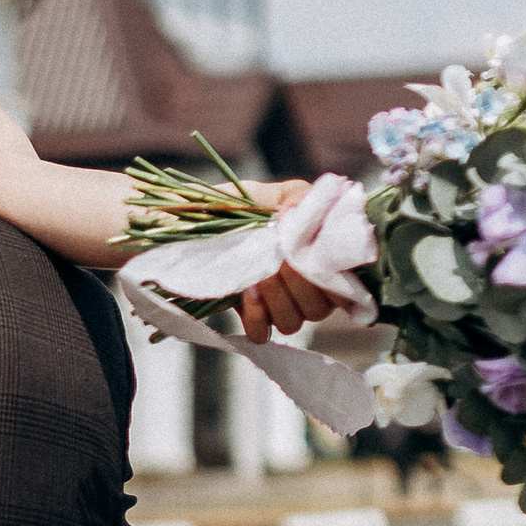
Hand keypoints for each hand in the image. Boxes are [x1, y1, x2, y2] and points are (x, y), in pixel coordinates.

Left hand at [234, 181, 345, 340]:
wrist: (176, 221)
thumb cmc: (225, 205)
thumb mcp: (264, 192)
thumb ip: (296, 196)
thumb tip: (303, 214)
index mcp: (316, 252)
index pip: (348, 280)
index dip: (338, 275)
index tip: (317, 257)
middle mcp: (304, 283)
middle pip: (323, 306)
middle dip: (302, 284)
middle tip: (280, 261)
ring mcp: (278, 303)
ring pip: (296, 321)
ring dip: (279, 300)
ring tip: (259, 275)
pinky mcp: (250, 317)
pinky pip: (265, 334)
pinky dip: (258, 316)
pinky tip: (246, 294)